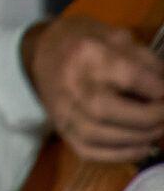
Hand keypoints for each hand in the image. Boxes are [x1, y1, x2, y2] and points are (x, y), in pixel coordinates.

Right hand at [23, 14, 163, 164]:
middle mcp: (73, 85)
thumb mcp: (115, 36)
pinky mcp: (65, 132)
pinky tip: (141, 144)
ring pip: (109, 136)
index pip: (130, 77)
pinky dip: (125, 154)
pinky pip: (96, 153)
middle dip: (153, 117)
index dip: (158, 88)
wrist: (39, 55)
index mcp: (88, 54)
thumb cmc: (83, 42)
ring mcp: (66, 112)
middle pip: (118, 111)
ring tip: (157, 128)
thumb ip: (146, 61)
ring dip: (144, 137)